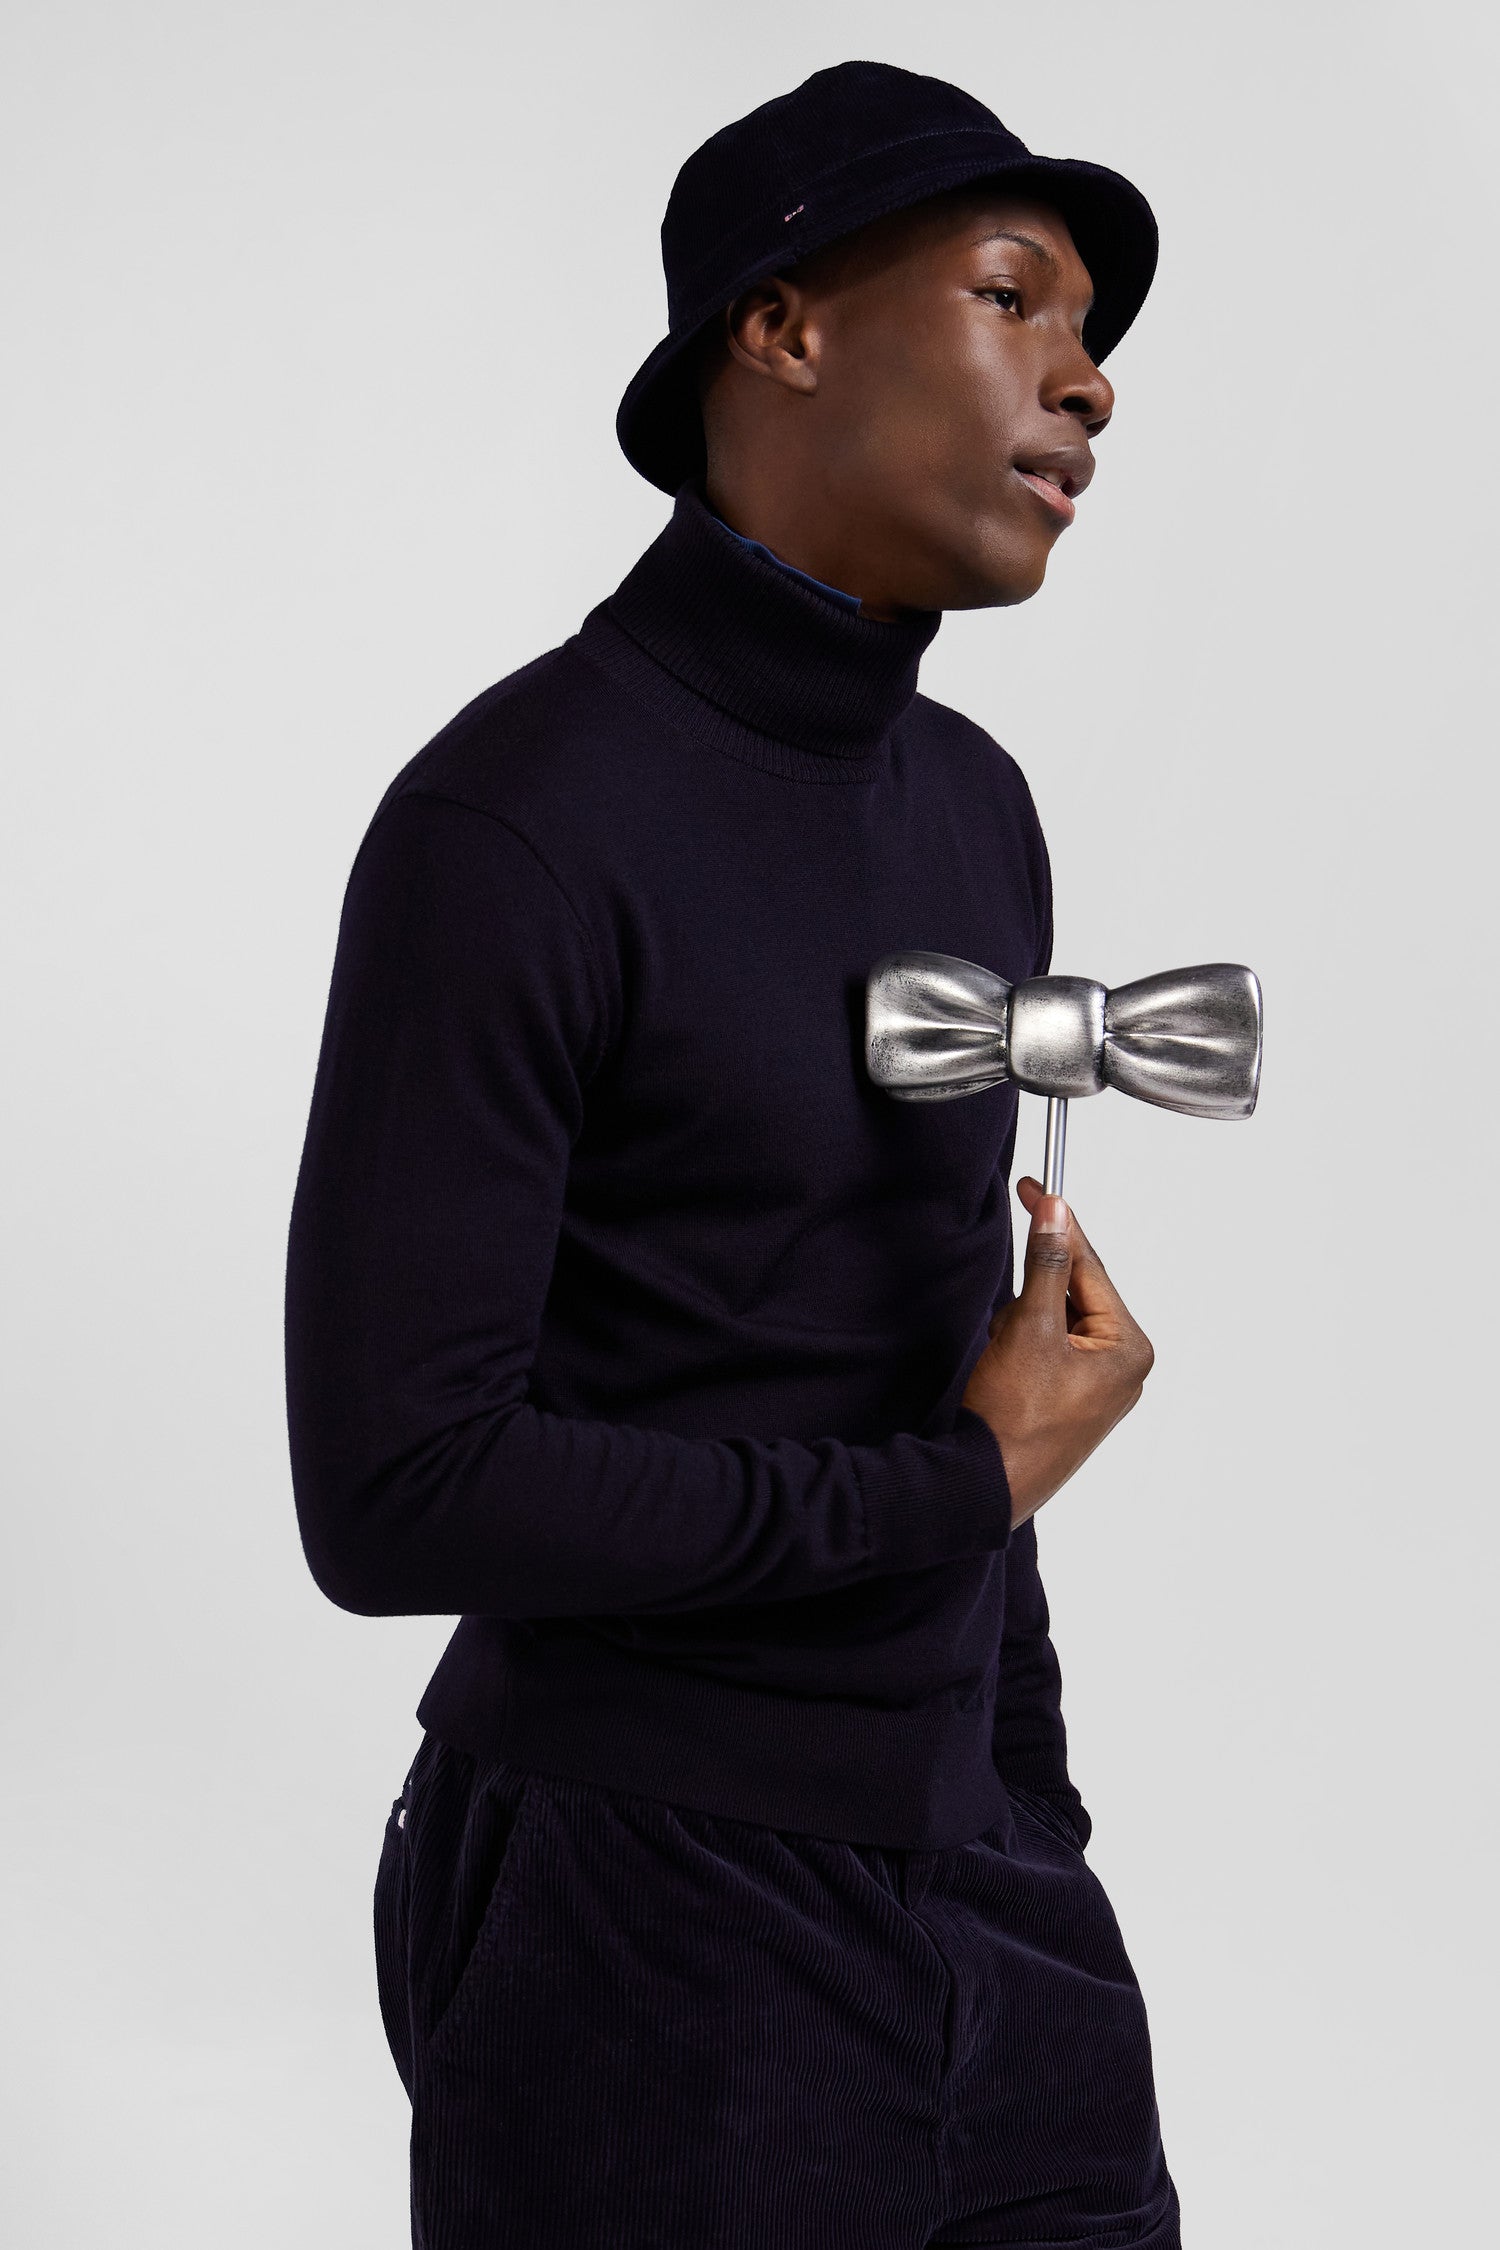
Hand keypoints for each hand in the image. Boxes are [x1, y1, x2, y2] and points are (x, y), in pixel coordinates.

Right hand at [962, 1177, 1154, 1529]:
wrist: (984, 1487)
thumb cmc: (1014, 1421)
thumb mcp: (1028, 1330)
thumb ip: (1045, 1266)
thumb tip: (1057, 1213)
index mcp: (1129, 1348)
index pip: (1090, 1268)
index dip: (1058, 1226)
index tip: (1035, 1188)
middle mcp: (1124, 1368)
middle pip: (1074, 1294)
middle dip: (1030, 1299)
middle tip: (1007, 1324)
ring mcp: (1100, 1388)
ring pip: (1055, 1321)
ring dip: (1022, 1324)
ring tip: (1004, 1360)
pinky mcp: (1073, 1401)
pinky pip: (1047, 1349)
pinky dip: (1020, 1346)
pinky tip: (1005, 1370)